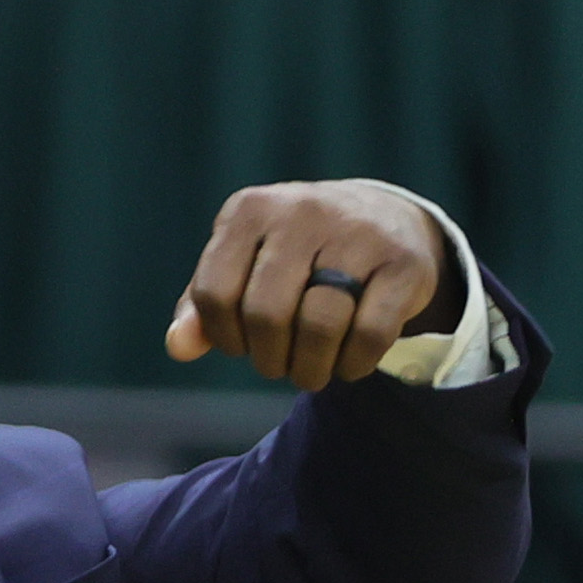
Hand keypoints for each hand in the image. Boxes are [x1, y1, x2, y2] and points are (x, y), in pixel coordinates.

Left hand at [166, 180, 464, 391]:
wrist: (384, 221)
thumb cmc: (294, 258)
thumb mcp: (241, 268)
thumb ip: (202, 308)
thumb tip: (179, 347)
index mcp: (250, 210)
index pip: (214, 294)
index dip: (224, 337)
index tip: (241, 344)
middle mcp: (303, 210)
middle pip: (267, 315)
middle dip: (268, 359)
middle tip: (279, 365)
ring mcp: (358, 233)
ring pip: (319, 326)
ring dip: (310, 370)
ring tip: (311, 372)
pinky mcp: (404, 263)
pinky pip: (370, 335)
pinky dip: (353, 365)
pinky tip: (348, 363)